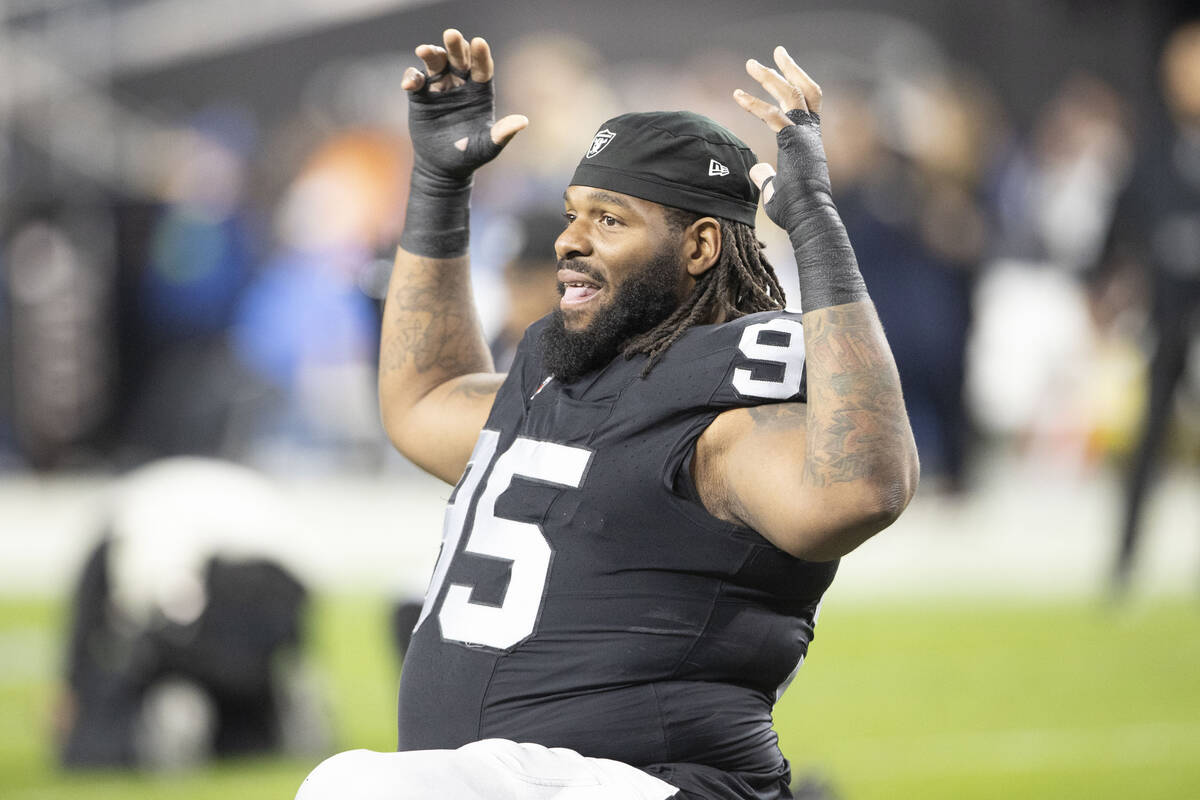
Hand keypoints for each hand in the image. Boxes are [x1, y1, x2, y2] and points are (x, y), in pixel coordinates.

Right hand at [399, 29, 526, 257]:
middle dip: (455, 46)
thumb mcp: (487, 147)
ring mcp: (440, 88)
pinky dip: (411, 77)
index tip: (479, 42)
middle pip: (459, 59)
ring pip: (436, 63)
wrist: (443, 168)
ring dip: (431, 55)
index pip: (482, 68)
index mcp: (480, 92)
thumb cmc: (469, 156)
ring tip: (424, 51)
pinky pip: (415, 80)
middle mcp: (460, 85)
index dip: (481, 56)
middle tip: (451, 34)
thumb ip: (502, 134)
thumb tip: (523, 122)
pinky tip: (410, 83)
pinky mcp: (420, 96)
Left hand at [733, 47, 865, 312]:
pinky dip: (754, 104)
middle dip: (788, 70)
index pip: (805, 107)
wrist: (809, 219)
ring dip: (772, 76)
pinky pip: (773, 115)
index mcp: (809, 142)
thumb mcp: (776, 191)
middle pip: (804, 91)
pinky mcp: (794, 142)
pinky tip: (736, 95)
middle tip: (773, 53)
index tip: (777, 76)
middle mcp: (811, 134)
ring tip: (752, 64)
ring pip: (793, 94)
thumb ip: (766, 178)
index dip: (792, 89)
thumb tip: (756, 170)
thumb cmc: (795, 212)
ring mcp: (805, 136)